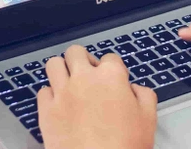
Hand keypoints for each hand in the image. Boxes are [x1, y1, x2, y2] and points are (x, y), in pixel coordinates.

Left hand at [38, 45, 156, 148]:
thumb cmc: (124, 147)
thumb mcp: (148, 119)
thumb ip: (143, 95)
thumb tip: (134, 89)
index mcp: (111, 76)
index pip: (110, 57)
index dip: (113, 69)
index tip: (113, 81)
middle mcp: (84, 79)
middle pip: (76, 52)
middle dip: (83, 60)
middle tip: (88, 75)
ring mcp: (62, 93)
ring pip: (53, 64)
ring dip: (62, 70)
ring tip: (69, 83)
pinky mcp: (46, 111)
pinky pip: (42, 91)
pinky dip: (50, 94)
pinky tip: (59, 104)